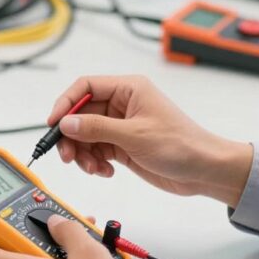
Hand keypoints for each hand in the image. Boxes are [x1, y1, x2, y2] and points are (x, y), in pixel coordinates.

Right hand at [48, 75, 252, 205]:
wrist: (204, 170)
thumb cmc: (181, 145)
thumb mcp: (134, 135)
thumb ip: (97, 128)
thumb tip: (66, 123)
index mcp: (128, 89)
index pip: (86, 87)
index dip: (66, 104)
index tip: (53, 123)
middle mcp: (123, 104)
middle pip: (82, 114)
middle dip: (72, 135)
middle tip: (67, 155)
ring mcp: (122, 126)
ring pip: (86, 135)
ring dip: (83, 153)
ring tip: (93, 168)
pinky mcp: (123, 145)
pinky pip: (96, 150)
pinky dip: (94, 162)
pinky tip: (105, 171)